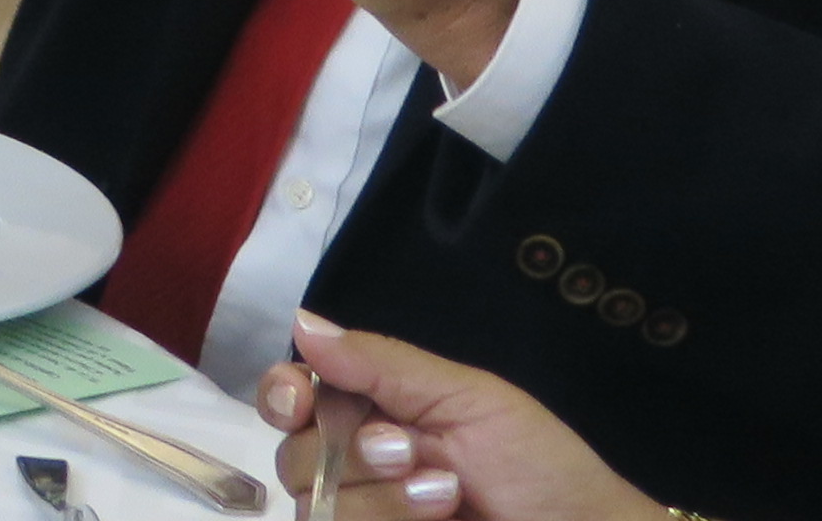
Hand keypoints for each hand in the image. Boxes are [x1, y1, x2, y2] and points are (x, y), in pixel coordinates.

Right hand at [259, 312, 664, 519]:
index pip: (291, 398)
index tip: (298, 399)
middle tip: (410, 450)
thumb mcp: (469, 398)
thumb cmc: (539, 466)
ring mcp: (369, 518)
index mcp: (372, 413)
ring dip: (379, 501)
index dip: (281, 395)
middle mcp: (358, 469)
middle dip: (348, 453)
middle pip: (294, 458)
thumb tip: (301, 320)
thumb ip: (381, 364)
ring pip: (315, 511)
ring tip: (446, 498)